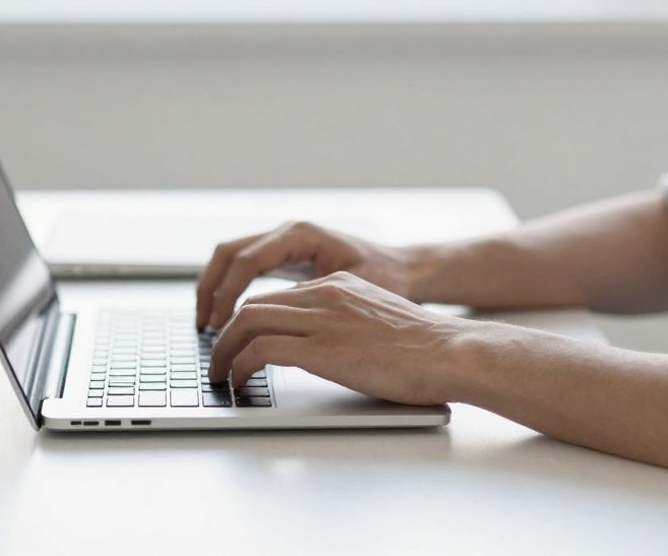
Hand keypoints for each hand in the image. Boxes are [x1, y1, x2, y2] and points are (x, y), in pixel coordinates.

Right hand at [195, 220, 415, 328]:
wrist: (406, 269)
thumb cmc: (386, 278)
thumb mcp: (347, 290)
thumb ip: (309, 298)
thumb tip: (270, 322)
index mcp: (301, 235)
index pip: (247, 260)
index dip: (227, 294)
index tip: (219, 324)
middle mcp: (288, 232)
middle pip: (228, 252)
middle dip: (210, 288)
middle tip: (204, 324)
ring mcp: (284, 241)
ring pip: (231, 257)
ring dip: (214, 288)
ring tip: (208, 324)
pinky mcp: (285, 256)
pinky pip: (245, 267)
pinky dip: (229, 288)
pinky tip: (227, 316)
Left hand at [205, 272, 468, 404]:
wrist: (450, 352)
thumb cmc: (426, 349)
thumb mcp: (379, 321)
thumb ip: (348, 324)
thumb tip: (329, 349)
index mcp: (340, 286)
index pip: (279, 296)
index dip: (251, 320)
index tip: (240, 341)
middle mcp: (326, 295)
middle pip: (255, 304)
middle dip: (227, 333)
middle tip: (217, 359)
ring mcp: (322, 320)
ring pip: (248, 321)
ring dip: (224, 350)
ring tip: (218, 373)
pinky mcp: (321, 348)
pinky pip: (260, 350)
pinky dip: (239, 365)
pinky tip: (237, 382)